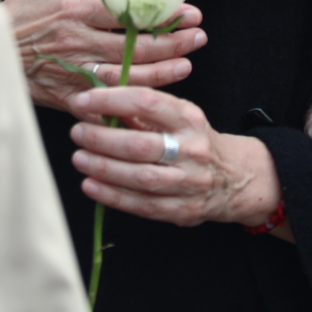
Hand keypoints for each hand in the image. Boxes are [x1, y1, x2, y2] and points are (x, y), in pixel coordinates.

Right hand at [5, 0, 205, 110]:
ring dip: (160, 72)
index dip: (162, 14)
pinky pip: (103, 104)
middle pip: (134, 45)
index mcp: (76, 9)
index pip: (130, 11)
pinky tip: (150, 104)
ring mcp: (73, 71)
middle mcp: (78, 40)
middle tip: (198, 37)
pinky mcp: (66, 95)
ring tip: (186, 65)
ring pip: (125, 75)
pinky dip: (127, 106)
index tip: (188, 13)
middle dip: (172, 42)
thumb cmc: (20, 14)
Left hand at [66, 85, 290, 240]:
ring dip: (104, 168)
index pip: (148, 102)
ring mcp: (189, 183)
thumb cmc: (194, 141)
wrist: (235, 178)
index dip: (111, 100)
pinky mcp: (182, 210)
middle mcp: (192, 150)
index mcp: (189, 118)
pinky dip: (113, 196)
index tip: (83, 101)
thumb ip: (141, 112)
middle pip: (141, 145)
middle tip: (77, 133)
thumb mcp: (178, 117)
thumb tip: (96, 103)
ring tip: (79, 158)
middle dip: (102, 139)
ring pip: (141, 177)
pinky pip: (143, 205)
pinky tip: (91, 186)